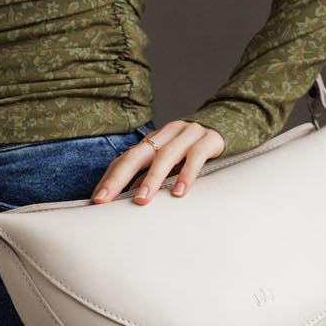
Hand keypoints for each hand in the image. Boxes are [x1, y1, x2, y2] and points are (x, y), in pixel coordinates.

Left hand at [90, 120, 225, 205]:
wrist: (229, 124)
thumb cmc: (194, 151)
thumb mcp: (172, 162)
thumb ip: (152, 176)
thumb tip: (130, 200)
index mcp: (154, 141)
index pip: (126, 159)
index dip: (110, 179)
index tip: (96, 201)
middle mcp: (167, 135)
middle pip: (137, 155)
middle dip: (118, 178)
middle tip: (105, 201)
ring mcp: (188, 135)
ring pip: (165, 155)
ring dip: (152, 179)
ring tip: (142, 200)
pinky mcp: (210, 140)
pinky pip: (196, 156)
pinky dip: (186, 174)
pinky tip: (179, 192)